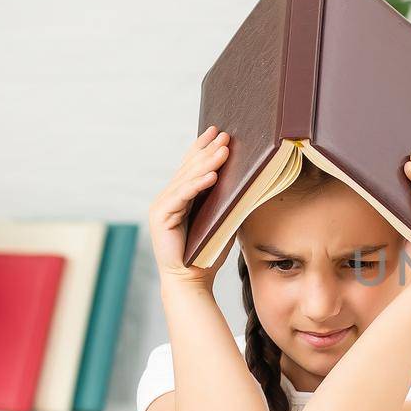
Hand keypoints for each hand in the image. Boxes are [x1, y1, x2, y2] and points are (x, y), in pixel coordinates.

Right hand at [149, 126, 232, 286]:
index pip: (192, 165)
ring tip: (223, 150)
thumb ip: (228, 199)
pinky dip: (197, 186)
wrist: (192, 279)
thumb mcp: (223, 219)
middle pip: (190, 168)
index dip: (203, 147)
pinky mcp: (161, 217)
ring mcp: (163, 206)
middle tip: (226, 135)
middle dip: (209, 150)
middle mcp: (169, 197)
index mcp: (182, 195)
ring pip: (187, 179)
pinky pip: (181, 197)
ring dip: (206, 163)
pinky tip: (211, 176)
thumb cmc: (208, 251)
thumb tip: (249, 178)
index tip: (217, 130)